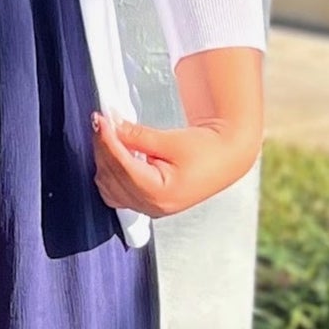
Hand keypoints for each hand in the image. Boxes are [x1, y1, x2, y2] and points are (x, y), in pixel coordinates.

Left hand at [90, 109, 254, 220]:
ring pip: (109, 187)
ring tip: (108, 137)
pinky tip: (115, 155)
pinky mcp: (148, 204)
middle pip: (112, 176)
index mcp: (160, 193)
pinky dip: (110, 174)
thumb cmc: (208, 151)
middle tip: (102, 122)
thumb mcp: (171, 140)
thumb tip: (112, 127)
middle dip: (104, 148)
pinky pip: (116, 193)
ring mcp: (149, 208)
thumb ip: (138, 136)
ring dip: (104, 161)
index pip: (122, 165)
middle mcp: (152, 206)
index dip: (107, 140)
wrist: (227, 158)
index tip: (100, 120)